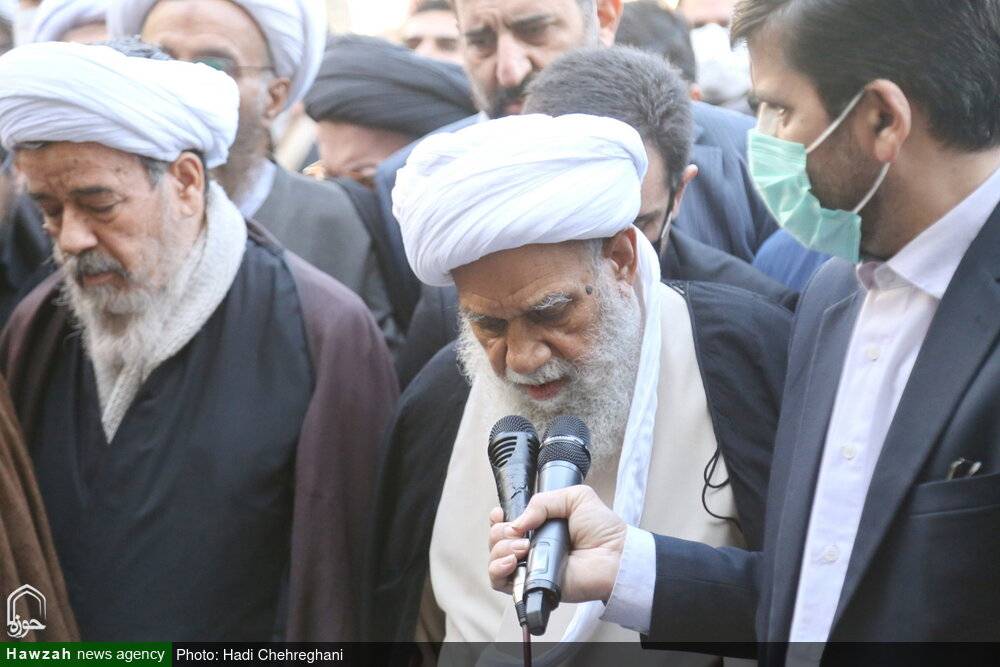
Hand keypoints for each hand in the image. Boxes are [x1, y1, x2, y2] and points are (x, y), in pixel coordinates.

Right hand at [487, 485, 626, 603]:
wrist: (615, 557)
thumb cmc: (602, 529)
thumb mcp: (575, 498)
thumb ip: (542, 501)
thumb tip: (517, 522)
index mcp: (539, 525)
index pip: (506, 523)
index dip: (498, 518)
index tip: (500, 514)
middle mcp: (531, 546)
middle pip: (496, 539)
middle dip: (499, 533)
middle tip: (520, 533)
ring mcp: (530, 566)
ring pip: (495, 559)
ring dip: (500, 550)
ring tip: (522, 548)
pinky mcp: (532, 586)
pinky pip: (501, 583)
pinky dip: (498, 571)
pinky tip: (512, 562)